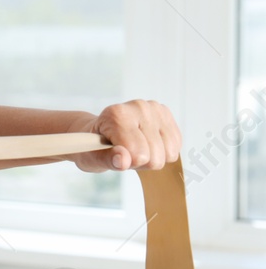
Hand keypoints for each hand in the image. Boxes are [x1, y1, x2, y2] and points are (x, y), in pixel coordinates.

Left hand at [67, 100, 182, 172]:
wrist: (101, 132)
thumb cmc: (94, 147)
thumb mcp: (93, 158)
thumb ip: (108, 159)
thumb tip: (124, 160)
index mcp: (116, 114)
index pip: (137, 152)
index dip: (128, 162)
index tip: (115, 154)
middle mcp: (138, 107)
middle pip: (155, 156)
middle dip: (140, 161)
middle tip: (125, 152)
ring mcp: (155, 109)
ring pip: (169, 153)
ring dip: (153, 157)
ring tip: (135, 148)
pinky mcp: (166, 114)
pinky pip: (176, 147)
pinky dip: (163, 152)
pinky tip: (147, 144)